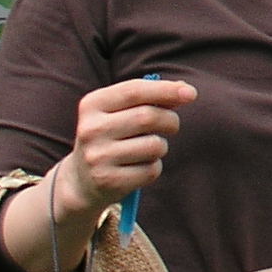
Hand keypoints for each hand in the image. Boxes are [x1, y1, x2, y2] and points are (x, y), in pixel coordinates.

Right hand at [55, 76, 195, 222]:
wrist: (81, 180)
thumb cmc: (111, 137)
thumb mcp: (118, 113)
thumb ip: (148, 98)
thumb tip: (185, 91)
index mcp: (92, 104)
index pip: (134, 90)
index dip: (166, 90)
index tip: (191, 93)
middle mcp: (92, 129)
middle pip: (147, 117)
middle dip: (170, 120)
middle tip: (172, 126)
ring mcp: (98, 156)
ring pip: (154, 146)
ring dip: (161, 146)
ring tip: (150, 148)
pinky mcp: (109, 181)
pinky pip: (151, 170)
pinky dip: (154, 167)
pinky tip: (140, 167)